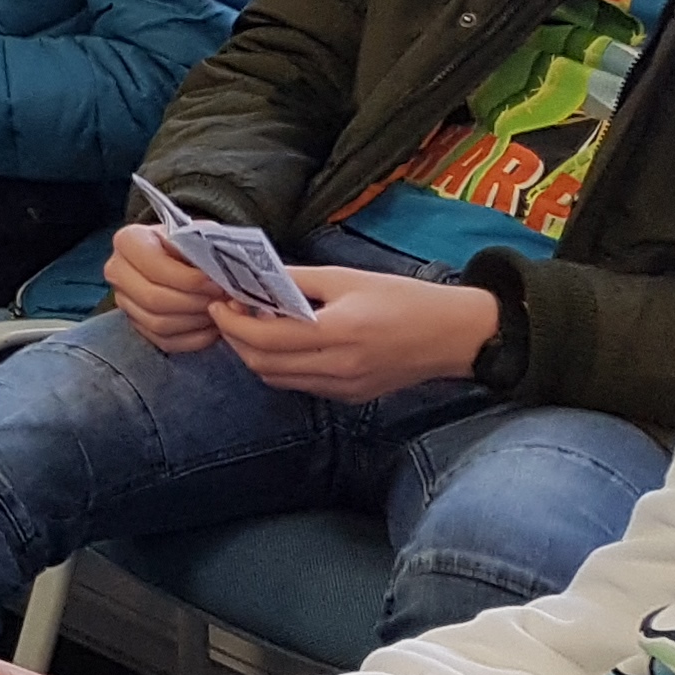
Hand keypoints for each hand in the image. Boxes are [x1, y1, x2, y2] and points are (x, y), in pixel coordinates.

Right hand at [105, 227, 225, 356]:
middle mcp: (117, 270)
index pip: (154, 268)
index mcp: (128, 241)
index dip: (189, 280)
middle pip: (153, 298)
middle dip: (194, 303)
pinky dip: (193, 338)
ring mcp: (124, 300)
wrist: (187, 255)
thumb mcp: (199, 235)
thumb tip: (218, 279)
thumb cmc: (194, 242)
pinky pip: (164, 341)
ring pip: (158, 323)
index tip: (217, 284)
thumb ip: (204, 252)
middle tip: (221, 301)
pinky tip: (211, 327)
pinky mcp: (136, 323)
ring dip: (194, 321)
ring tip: (218, 311)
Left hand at [212, 272, 496, 402]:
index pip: (265, 338)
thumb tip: (254, 279)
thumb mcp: (348, 278)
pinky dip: (280, 366)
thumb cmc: (405, 299)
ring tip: (252, 325)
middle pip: (262, 364)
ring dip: (255, 355)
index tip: (219, 302)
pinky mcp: (350, 397)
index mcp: (339, 332)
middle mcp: (339, 367)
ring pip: (277, 379)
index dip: (232, 322)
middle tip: (229, 312)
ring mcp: (344, 387)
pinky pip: (300, 385)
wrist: (455, 335)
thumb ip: (297, 281)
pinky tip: (282, 343)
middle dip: (235, 339)